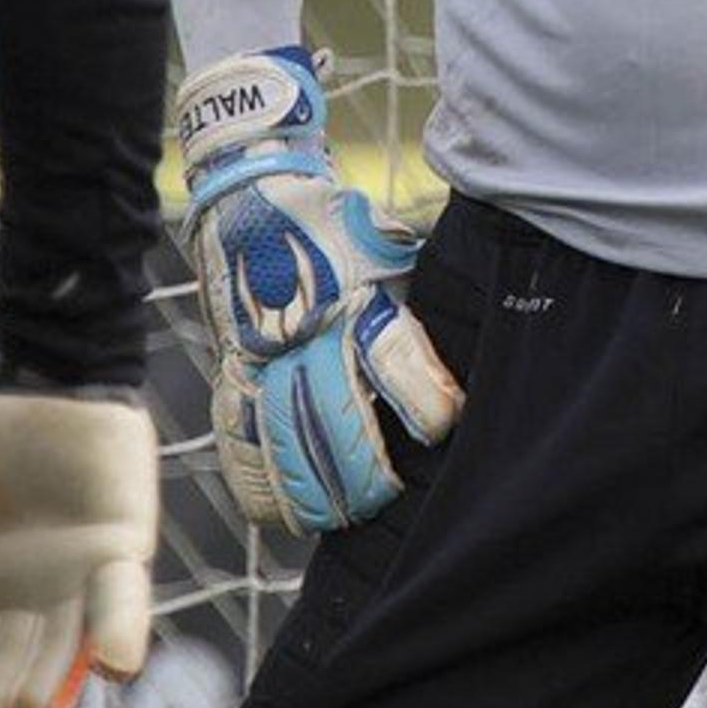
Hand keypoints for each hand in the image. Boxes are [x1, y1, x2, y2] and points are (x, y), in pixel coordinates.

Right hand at [176, 47, 464, 528]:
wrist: (251, 192)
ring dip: (315, 494)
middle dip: (367, 475)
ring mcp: (257, 355)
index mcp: (356, 296)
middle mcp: (305, 331)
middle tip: (391, 494)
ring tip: (343, 516)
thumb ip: (423, 304)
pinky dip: (260, 488)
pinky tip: (285, 514)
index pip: (395, 363)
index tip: (444, 425)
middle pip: (333, 423)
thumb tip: (478, 365)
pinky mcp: (228, 370)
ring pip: (280, 444)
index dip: (426, 406)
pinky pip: (235, 443)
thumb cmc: (342, 228)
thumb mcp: (392, 248)